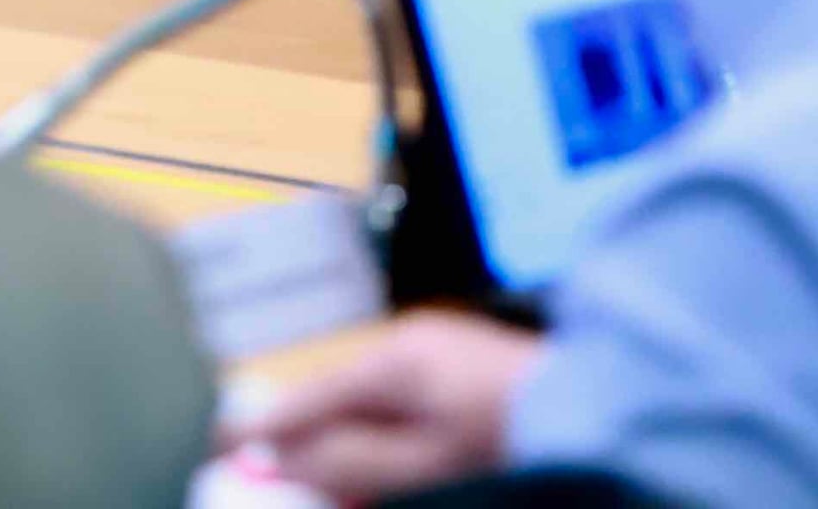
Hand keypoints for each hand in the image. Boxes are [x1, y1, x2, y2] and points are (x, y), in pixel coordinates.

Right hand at [225, 312, 541, 503]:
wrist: (603, 414)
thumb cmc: (511, 439)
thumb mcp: (422, 463)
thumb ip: (349, 461)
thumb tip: (283, 459)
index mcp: (393, 358)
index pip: (307, 398)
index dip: (260, 429)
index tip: (215, 444)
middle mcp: (410, 342)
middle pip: (334, 400)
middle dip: (307, 441)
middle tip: (270, 472)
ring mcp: (438, 350)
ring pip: (366, 403)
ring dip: (347, 442)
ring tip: (337, 475)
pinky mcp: (461, 368)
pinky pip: (399, 403)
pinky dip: (382, 435)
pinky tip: (386, 462)